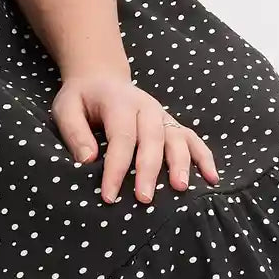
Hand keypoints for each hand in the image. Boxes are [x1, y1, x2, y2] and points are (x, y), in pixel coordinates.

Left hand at [50, 73, 219, 203]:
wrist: (101, 78)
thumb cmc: (82, 98)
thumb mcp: (66, 108)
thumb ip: (74, 132)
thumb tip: (87, 160)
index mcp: (119, 102)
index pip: (121, 137)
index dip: (116, 168)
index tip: (109, 195)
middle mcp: (145, 106)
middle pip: (152, 139)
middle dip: (149, 170)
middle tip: (144, 199)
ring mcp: (162, 114)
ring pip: (176, 138)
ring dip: (181, 163)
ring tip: (181, 188)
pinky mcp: (171, 123)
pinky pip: (192, 138)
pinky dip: (204, 157)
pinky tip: (212, 178)